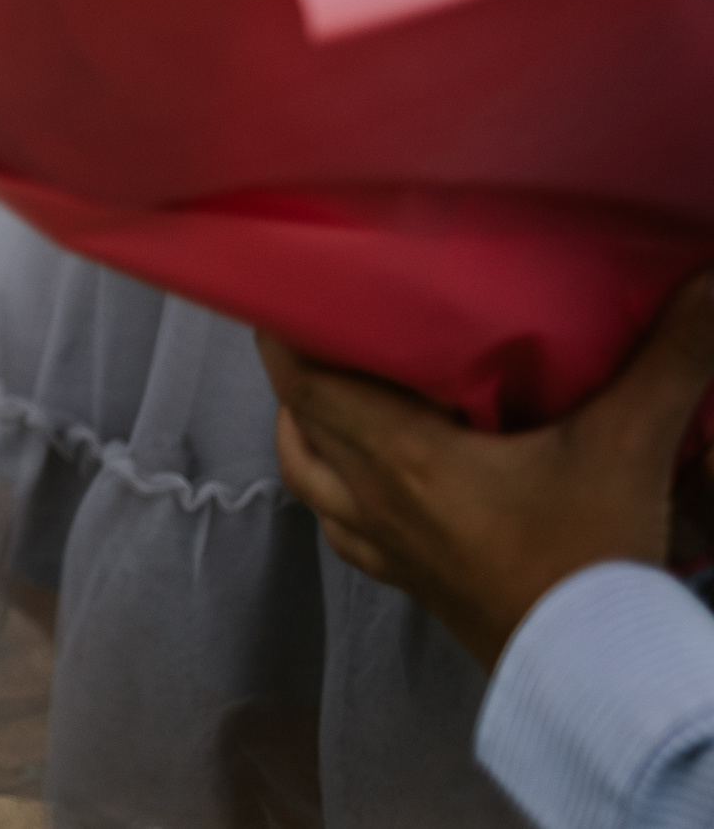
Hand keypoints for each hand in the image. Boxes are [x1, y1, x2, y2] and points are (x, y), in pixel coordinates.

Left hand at [256, 270, 713, 670]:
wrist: (596, 676)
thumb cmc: (592, 558)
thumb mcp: (629, 445)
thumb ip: (668, 357)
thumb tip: (712, 278)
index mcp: (400, 455)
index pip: (305, 381)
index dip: (282, 330)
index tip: (282, 283)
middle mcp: (374, 498)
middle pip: (301, 420)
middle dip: (296, 367)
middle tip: (316, 318)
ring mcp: (388, 546)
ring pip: (309, 478)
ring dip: (306, 431)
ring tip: (325, 390)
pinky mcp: (412, 583)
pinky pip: (345, 531)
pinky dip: (335, 496)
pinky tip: (357, 483)